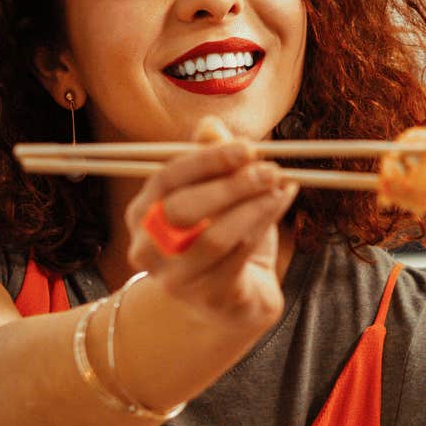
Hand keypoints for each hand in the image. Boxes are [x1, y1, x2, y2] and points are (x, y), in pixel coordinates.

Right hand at [123, 117, 298, 333]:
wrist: (237, 300)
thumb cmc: (226, 237)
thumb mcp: (218, 194)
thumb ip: (212, 160)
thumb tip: (211, 125)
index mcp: (143, 214)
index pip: (166, 179)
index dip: (207, 160)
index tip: (248, 147)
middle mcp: (148, 248)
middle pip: (181, 210)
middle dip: (230, 185)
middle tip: (270, 169)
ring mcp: (175, 279)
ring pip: (213, 237)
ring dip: (252, 207)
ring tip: (281, 186)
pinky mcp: (208, 298)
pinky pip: (237, 258)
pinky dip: (264, 225)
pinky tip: (282, 203)